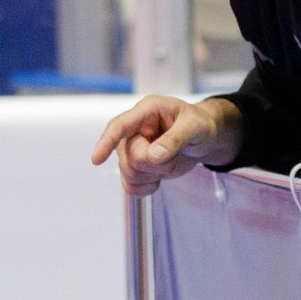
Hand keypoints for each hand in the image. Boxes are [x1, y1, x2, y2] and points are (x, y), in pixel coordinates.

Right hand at [90, 95, 241, 195]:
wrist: (204, 139)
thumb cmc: (199, 125)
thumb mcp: (195, 127)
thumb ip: (175, 139)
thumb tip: (154, 155)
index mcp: (146, 111)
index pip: (119, 125)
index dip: (106, 142)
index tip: (96, 160)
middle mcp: (134, 130)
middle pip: (130, 158)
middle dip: (156, 164)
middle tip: (175, 155)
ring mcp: (132, 149)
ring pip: (129, 174)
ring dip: (155, 175)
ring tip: (171, 162)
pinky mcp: (136, 167)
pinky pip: (131, 186)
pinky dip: (146, 188)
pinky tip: (160, 178)